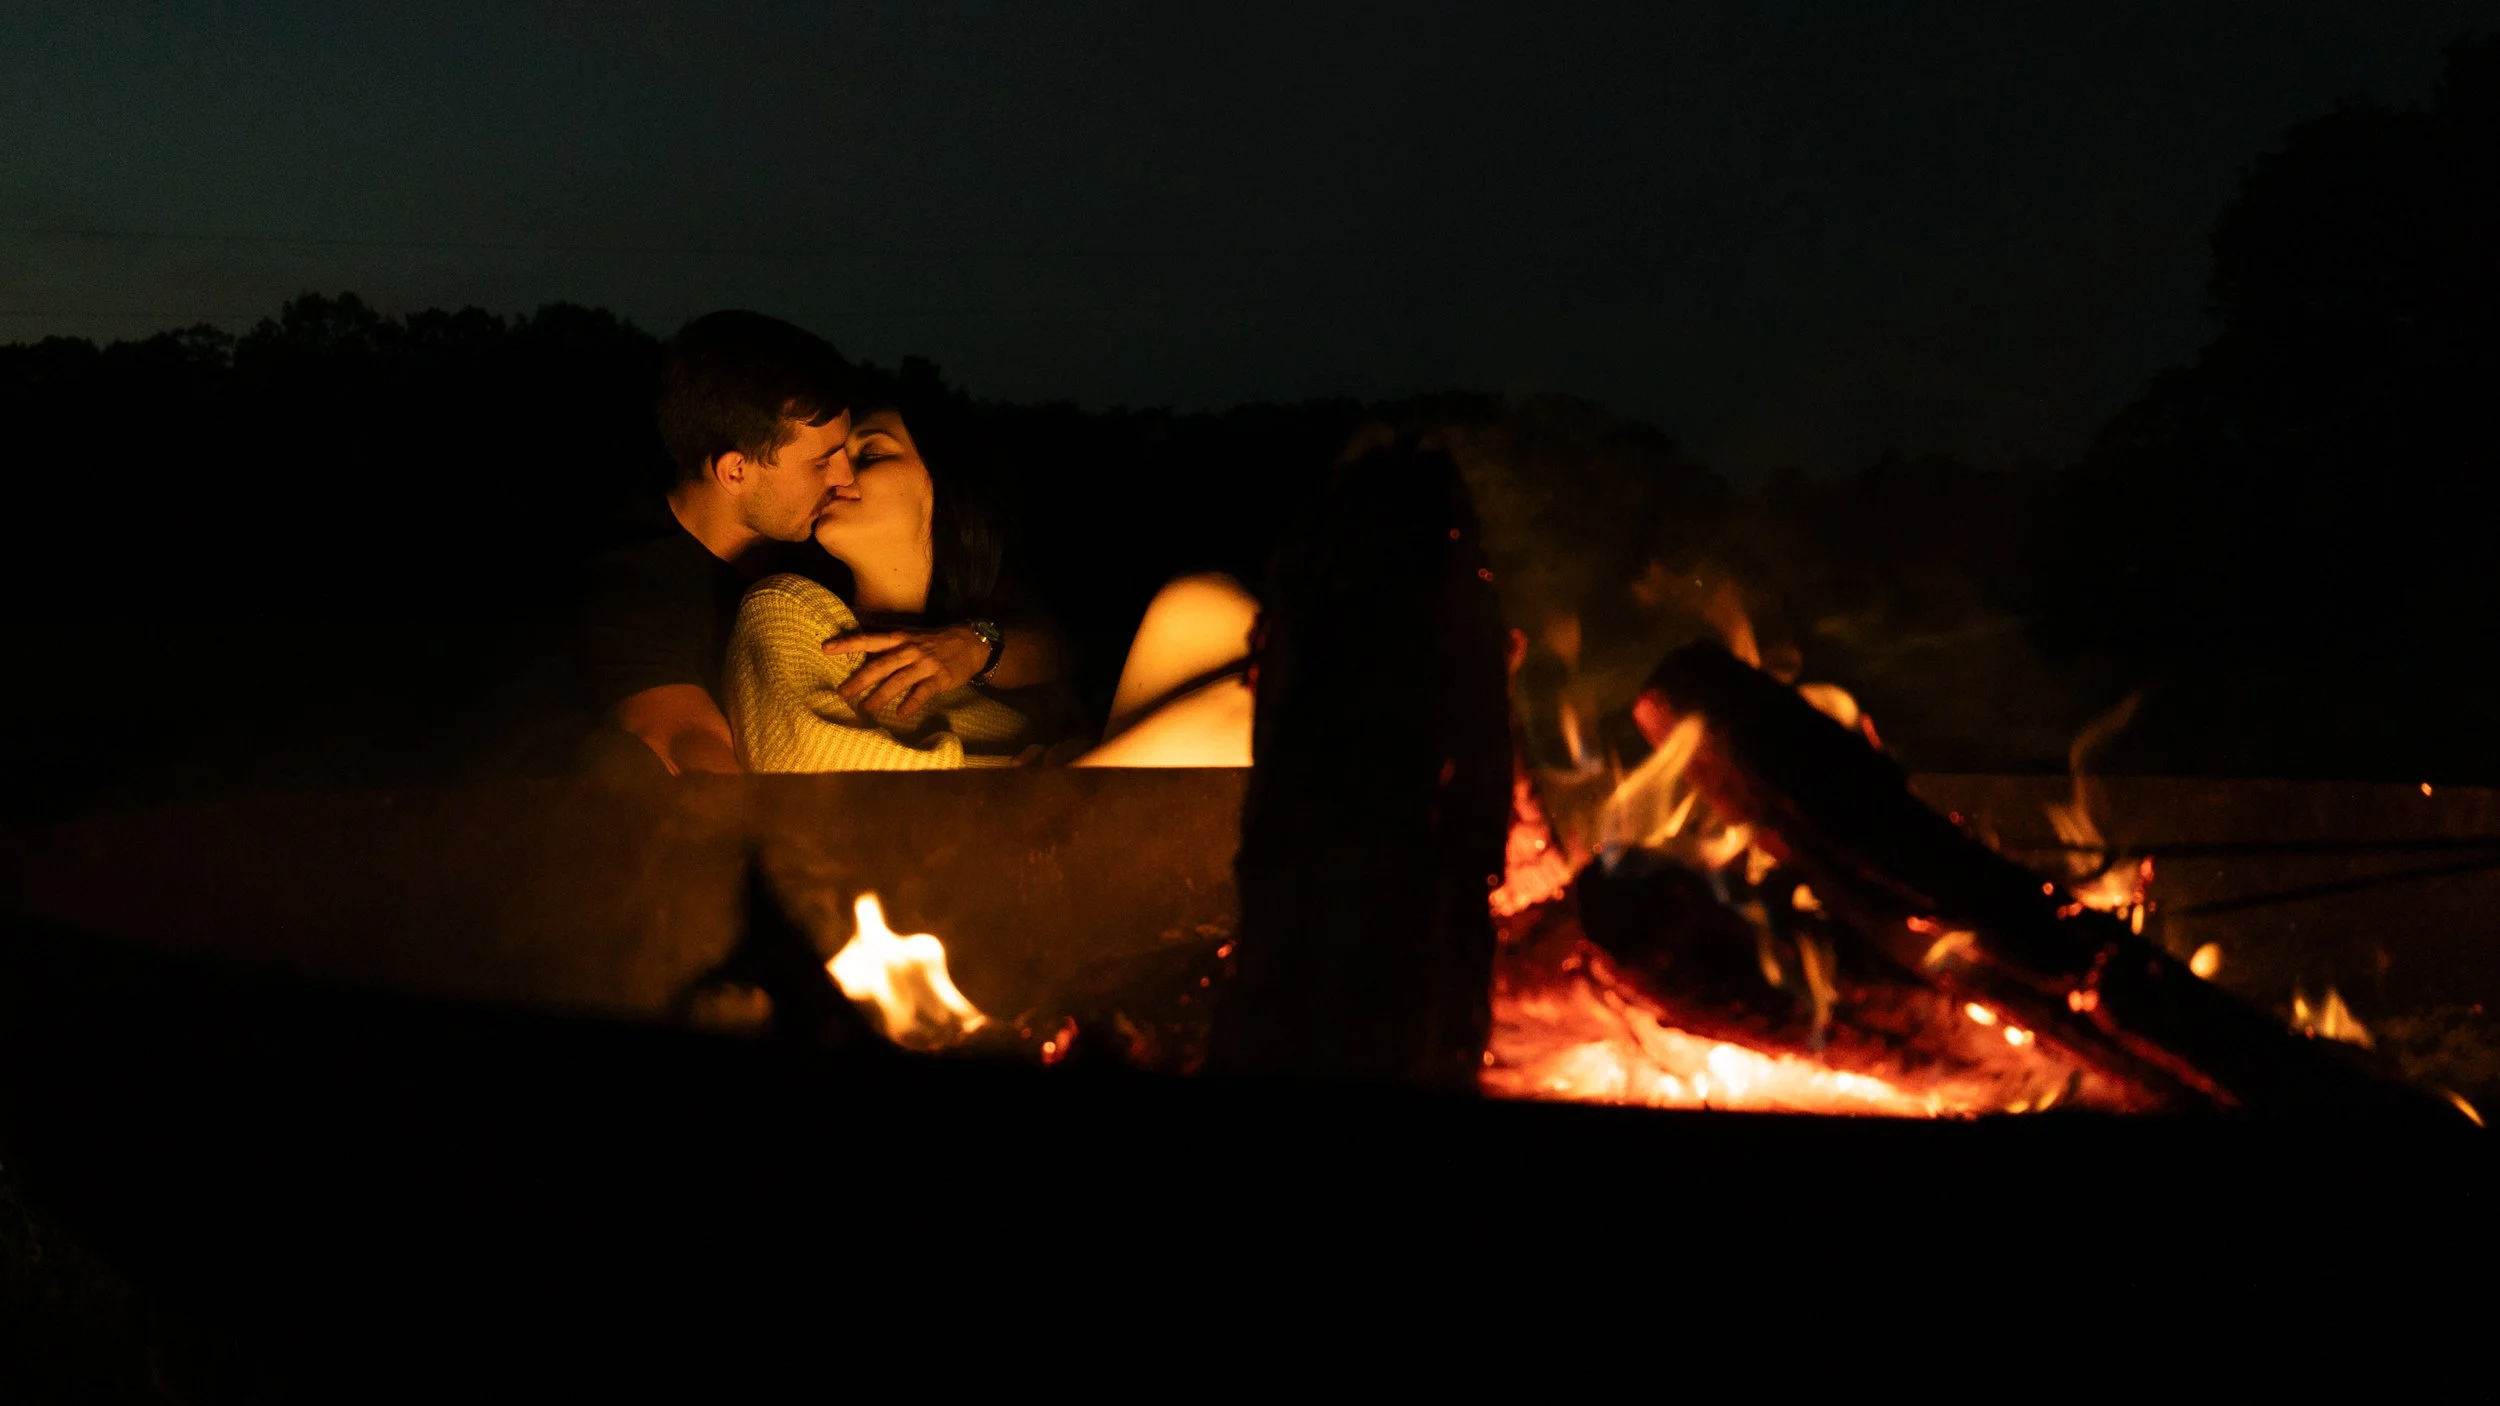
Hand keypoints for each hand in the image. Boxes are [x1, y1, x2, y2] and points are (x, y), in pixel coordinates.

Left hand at [824, 625, 988, 724]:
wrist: (971, 642)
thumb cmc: (935, 641)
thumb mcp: (910, 635)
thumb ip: (888, 644)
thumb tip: (861, 649)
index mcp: (899, 638)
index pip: (869, 640)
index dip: (847, 644)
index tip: (826, 649)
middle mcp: (909, 650)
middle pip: (879, 665)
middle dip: (859, 680)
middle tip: (842, 693)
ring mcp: (925, 664)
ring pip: (898, 681)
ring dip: (880, 696)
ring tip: (867, 709)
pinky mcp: (939, 678)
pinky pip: (922, 693)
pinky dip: (911, 704)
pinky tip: (901, 714)